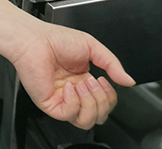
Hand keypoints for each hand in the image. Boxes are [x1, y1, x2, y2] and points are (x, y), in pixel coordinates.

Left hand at [10, 22, 134, 128]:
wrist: (33, 38)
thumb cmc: (54, 38)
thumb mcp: (92, 47)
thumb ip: (113, 64)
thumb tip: (129, 81)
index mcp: (83, 81)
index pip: (104, 104)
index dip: (110, 97)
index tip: (105, 80)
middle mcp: (73, 92)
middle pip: (99, 116)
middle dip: (102, 100)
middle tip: (94, 81)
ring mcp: (61, 99)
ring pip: (85, 121)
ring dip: (90, 104)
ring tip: (83, 84)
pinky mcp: (49, 103)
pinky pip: (68, 115)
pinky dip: (74, 102)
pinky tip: (70, 86)